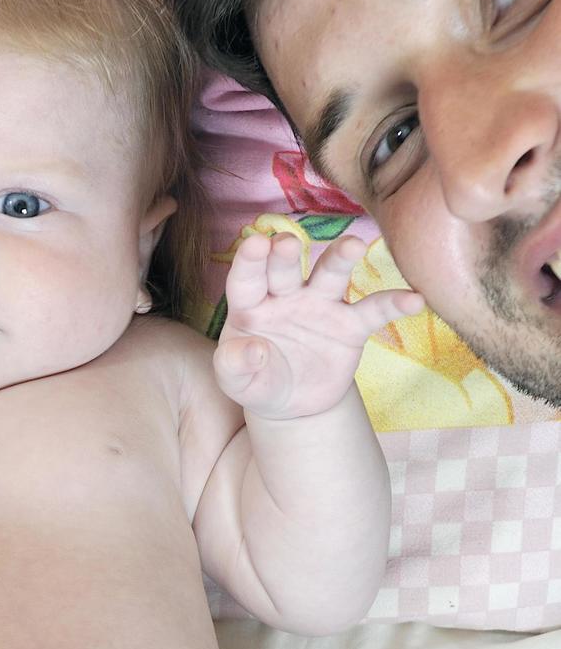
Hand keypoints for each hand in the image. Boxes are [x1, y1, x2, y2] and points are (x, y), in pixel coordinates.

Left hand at [214, 230, 423, 419]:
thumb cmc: (258, 382)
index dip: (249, 261)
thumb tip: (252, 349)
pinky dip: (394, 304)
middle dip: (286, 254)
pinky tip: (414, 299)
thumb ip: (234, 366)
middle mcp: (286, 296)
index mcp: (251, 306)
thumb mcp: (237, 382)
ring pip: (331, 274)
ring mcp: (321, 306)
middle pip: (285, 268)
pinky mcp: (350, 325)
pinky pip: (374, 310)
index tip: (256, 244)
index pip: (246, 279)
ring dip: (341, 258)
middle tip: (286, 244)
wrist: (294, 404)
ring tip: (354, 246)